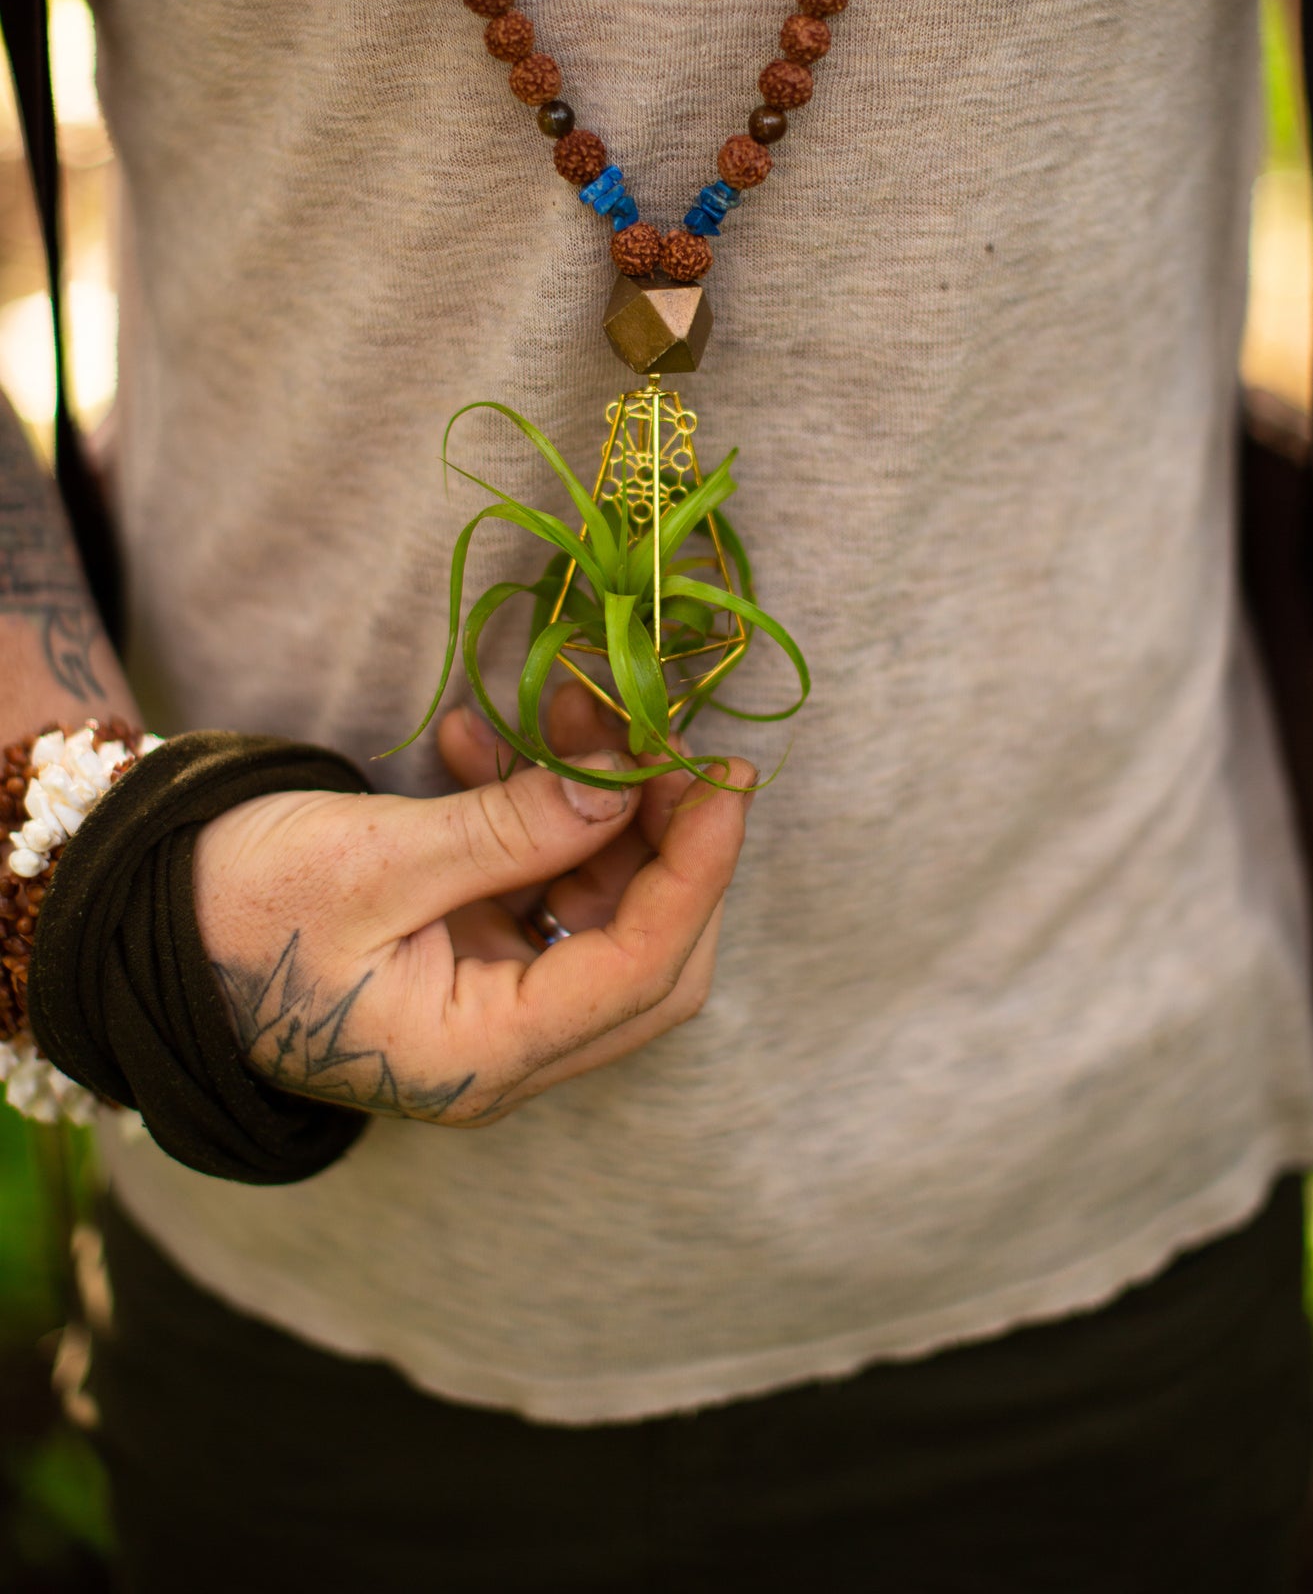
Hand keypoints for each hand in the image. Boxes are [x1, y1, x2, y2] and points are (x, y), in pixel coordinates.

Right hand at [193, 687, 752, 1126]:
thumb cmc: (235, 905)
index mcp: (479, 1060)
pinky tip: (487, 740)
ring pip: (600, 913)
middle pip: (646, 956)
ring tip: (565, 706)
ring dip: (598, 810)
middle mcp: (499, 1053)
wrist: (131, 922)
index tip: (725, 775)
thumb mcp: (377, 857)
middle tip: (667, 739)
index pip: (640, 971)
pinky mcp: (467, 959)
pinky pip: (538, 890)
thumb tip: (630, 780)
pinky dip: (534, 817)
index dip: (698, 870)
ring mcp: (487, 1008)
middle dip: (668, 841)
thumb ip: (514, 828)